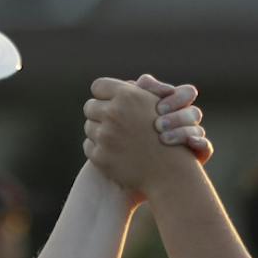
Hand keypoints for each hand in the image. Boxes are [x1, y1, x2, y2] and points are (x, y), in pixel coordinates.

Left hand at [83, 76, 207, 200]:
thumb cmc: (166, 134)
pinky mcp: (100, 156)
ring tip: (117, 139)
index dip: (104, 95)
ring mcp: (105, 136)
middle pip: (90, 106)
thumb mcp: (155, 105)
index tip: (111, 103)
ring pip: (89, 127)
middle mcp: (114, 113)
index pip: (98, 87)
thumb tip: (109, 86)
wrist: (169, 171)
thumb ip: (133, 90)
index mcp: (127, 96)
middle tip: (113, 122)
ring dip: (99, 132)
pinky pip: (88, 146)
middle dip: (100, 113)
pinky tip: (115, 152)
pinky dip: (99, 149)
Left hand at [137, 75, 211, 163]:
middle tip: (158, 124)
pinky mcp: (197, 155)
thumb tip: (139, 81)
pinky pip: (206, 147)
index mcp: (176, 105)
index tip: (157, 107)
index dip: (176, 97)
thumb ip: (135, 94)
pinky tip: (190, 143)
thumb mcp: (129, 111)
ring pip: (198, 129)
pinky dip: (200, 143)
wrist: (129, 167)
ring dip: (183, 131)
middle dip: (177, 116)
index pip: (187, 93)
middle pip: (194, 111)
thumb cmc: (127, 134)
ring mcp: (193, 137)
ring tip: (163, 138)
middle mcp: (187, 120)